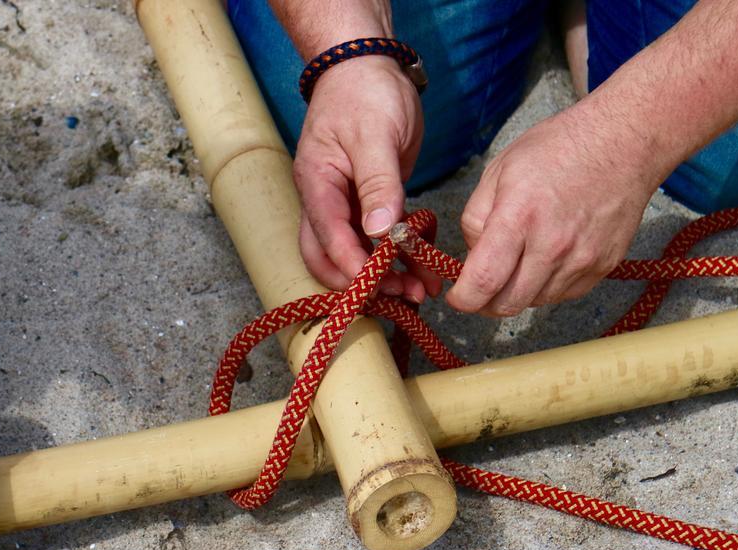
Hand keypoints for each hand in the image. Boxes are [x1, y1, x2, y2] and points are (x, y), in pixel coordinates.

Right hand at [294, 56, 439, 301]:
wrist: (366, 66)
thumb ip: (377, 185)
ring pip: (352, 255)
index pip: (327, 239)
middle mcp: (323, 201)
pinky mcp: (366, 202)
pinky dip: (395, 258)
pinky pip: (375, 240)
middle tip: (402, 296)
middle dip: (362, 284)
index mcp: (317, 185)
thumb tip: (379, 232)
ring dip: (381, 277)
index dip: (352, 267)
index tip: (382, 285)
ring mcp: (343, 204)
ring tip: (418, 291)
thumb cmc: (365, 93)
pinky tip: (421, 268)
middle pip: (328, 259)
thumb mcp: (375, 135)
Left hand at [447, 103, 662, 315]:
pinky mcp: (604, 266)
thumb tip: (471, 258)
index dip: (463, 299)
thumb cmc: (558, 149)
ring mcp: (582, 259)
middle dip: (486, 302)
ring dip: (519, 291)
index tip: (457, 296)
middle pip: (508, 304)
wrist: (625, 141)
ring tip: (520, 259)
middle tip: (481, 286)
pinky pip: (564, 294)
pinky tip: (547, 256)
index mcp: (519, 218)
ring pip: (535, 302)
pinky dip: (547, 284)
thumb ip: (475, 219)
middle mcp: (552, 245)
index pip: (483, 283)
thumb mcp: (498, 171)